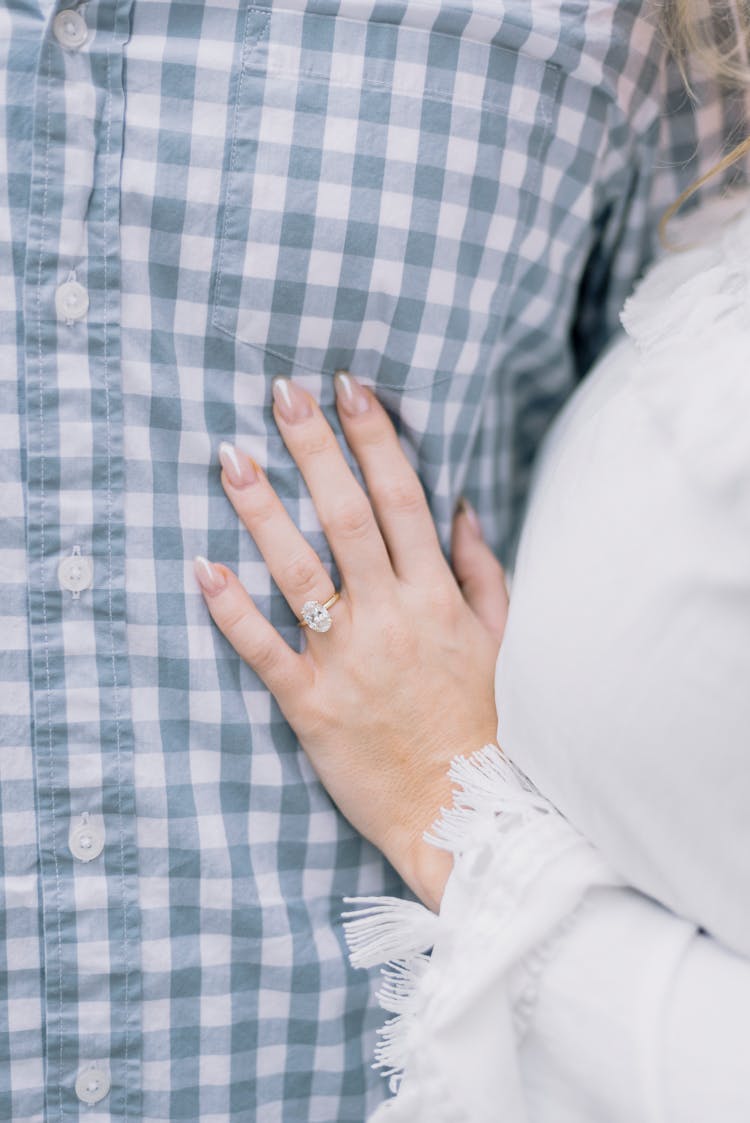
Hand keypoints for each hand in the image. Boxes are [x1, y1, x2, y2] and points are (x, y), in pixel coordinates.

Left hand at [194, 373, 506, 910]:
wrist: (464, 813)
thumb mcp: (500, 641)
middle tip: (281, 393)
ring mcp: (347, 659)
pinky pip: (264, 649)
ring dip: (261, 510)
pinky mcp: (310, 704)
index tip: (348, 389)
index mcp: (437, 598)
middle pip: (346, 517)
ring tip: (230, 456)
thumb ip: (482, 572)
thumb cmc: (484, 722)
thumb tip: (460, 508)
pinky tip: (201, 567)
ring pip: (298, 571)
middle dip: (314, 449)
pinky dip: (230, 608)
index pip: (402, 500)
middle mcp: (391, 618)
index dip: (375, 439)